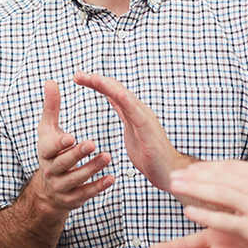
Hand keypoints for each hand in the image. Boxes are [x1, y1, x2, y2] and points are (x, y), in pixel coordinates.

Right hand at [29, 80, 114, 216]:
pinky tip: (111, 178)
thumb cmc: (51, 151)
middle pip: (64, 164)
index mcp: (45, 153)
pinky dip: (98, 187)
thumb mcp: (47, 129)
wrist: (47, 190)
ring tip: (107, 157)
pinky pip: (86, 194)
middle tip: (93, 143)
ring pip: (77, 179)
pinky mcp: (73, 199)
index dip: (60, 144)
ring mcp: (62, 187)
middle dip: (78, 154)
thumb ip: (51, 107)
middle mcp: (51, 171)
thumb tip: (50, 81)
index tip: (71, 136)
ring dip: (92, 169)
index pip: (51, 148)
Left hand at [73, 72, 190, 190]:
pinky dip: (123, 98)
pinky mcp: (148, 128)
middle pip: (116, 89)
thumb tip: (116, 103)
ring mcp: (145, 118)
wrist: (170, 173)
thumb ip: (126, 117)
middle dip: (96, 80)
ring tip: (90, 78)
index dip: (97, 84)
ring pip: (124, 95)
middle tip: (77, 74)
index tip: (79, 78)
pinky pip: (134, 110)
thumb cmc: (151, 157)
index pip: (113, 93)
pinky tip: (113, 92)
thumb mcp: (132, 133)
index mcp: (134, 112)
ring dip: (106, 85)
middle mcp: (140, 111)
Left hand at [165, 141, 247, 247]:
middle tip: (176, 174)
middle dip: (196, 175)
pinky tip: (189, 211)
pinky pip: (224, 220)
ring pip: (218, 194)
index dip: (212, 166)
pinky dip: (205, 214)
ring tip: (175, 187)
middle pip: (221, 177)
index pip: (234, 166)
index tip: (197, 168)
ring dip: (194, 189)